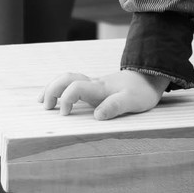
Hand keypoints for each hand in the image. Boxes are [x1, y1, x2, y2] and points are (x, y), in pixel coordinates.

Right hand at [38, 70, 168, 119]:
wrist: (151, 77)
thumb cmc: (142, 91)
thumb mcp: (132, 101)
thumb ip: (115, 106)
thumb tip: (96, 115)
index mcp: (100, 88)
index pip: (76, 87)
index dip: (66, 99)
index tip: (63, 114)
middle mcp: (94, 84)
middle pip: (66, 79)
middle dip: (52, 90)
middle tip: (45, 106)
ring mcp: (94, 84)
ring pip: (68, 79)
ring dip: (54, 87)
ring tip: (43, 101)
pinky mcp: (97, 87)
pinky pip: (74, 83)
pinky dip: (62, 88)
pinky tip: (59, 96)